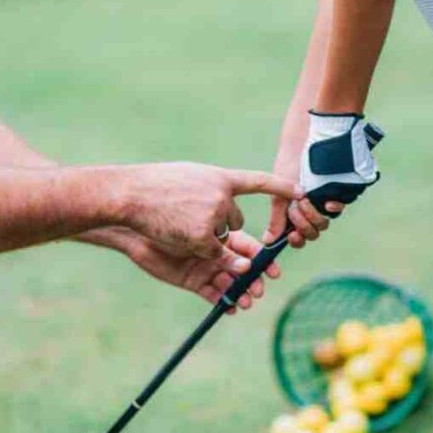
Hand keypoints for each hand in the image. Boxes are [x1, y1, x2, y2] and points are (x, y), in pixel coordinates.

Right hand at [120, 162, 300, 263]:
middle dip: (221, 226)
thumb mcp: (190, 178)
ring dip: (207, 239)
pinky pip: (210, 254)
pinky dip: (196, 250)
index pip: (259, 182)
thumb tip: (225, 203)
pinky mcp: (204, 239)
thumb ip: (211, 189)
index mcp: (221, 179)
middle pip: (236, 221)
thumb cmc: (155, 185)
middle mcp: (223, 198)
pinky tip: (177, 236)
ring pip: (223, 240)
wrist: (130, 196)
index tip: (302, 192)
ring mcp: (214, 219)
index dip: (282, 187)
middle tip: (191, 216)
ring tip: (180, 224)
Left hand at [126, 229, 280, 311]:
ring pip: (228, 283)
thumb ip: (221, 251)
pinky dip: (222, 301)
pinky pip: (211, 294)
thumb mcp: (198, 233)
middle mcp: (216, 251)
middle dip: (253, 280)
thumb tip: (247, 266)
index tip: (274, 272)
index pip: (248, 247)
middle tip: (259, 290)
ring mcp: (205, 267)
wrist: (136, 229)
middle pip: (242, 268)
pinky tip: (230, 308)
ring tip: (246, 302)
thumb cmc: (166, 219)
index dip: (262, 259)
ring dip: (239, 293)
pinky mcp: (193, 281)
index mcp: (221, 233)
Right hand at [265, 149, 343, 248]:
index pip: (300, 237)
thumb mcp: (279, 195)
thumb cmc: (287, 167)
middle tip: (295, 209)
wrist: (299, 144)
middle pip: (312, 233)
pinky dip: (334, 209)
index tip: (292, 235)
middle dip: (303, 225)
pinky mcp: (336, 194)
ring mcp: (324, 203)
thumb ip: (276, 219)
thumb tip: (267, 241)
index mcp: (295, 215)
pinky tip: (327, 204)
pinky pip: (338, 209)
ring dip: (313, 216)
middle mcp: (311, 212)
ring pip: (323, 224)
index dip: (297, 240)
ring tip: (304, 200)